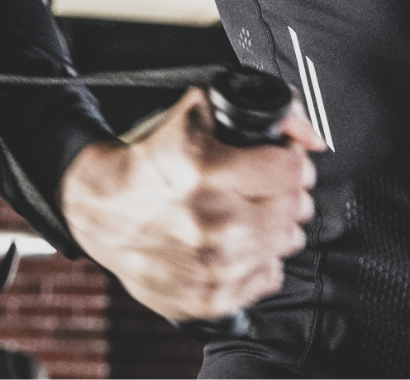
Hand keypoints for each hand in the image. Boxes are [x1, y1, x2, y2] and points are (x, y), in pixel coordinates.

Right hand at [61, 86, 324, 320]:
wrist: (100, 212)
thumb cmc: (148, 166)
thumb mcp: (195, 116)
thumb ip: (263, 111)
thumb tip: (309, 134)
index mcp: (206, 172)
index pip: (292, 172)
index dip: (291, 162)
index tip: (281, 162)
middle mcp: (211, 222)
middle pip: (293, 209)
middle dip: (285, 193)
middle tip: (263, 187)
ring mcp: (211, 266)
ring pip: (286, 243)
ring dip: (274, 226)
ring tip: (247, 214)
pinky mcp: (208, 298)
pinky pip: (267, 278)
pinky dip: (259, 260)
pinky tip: (237, 244)